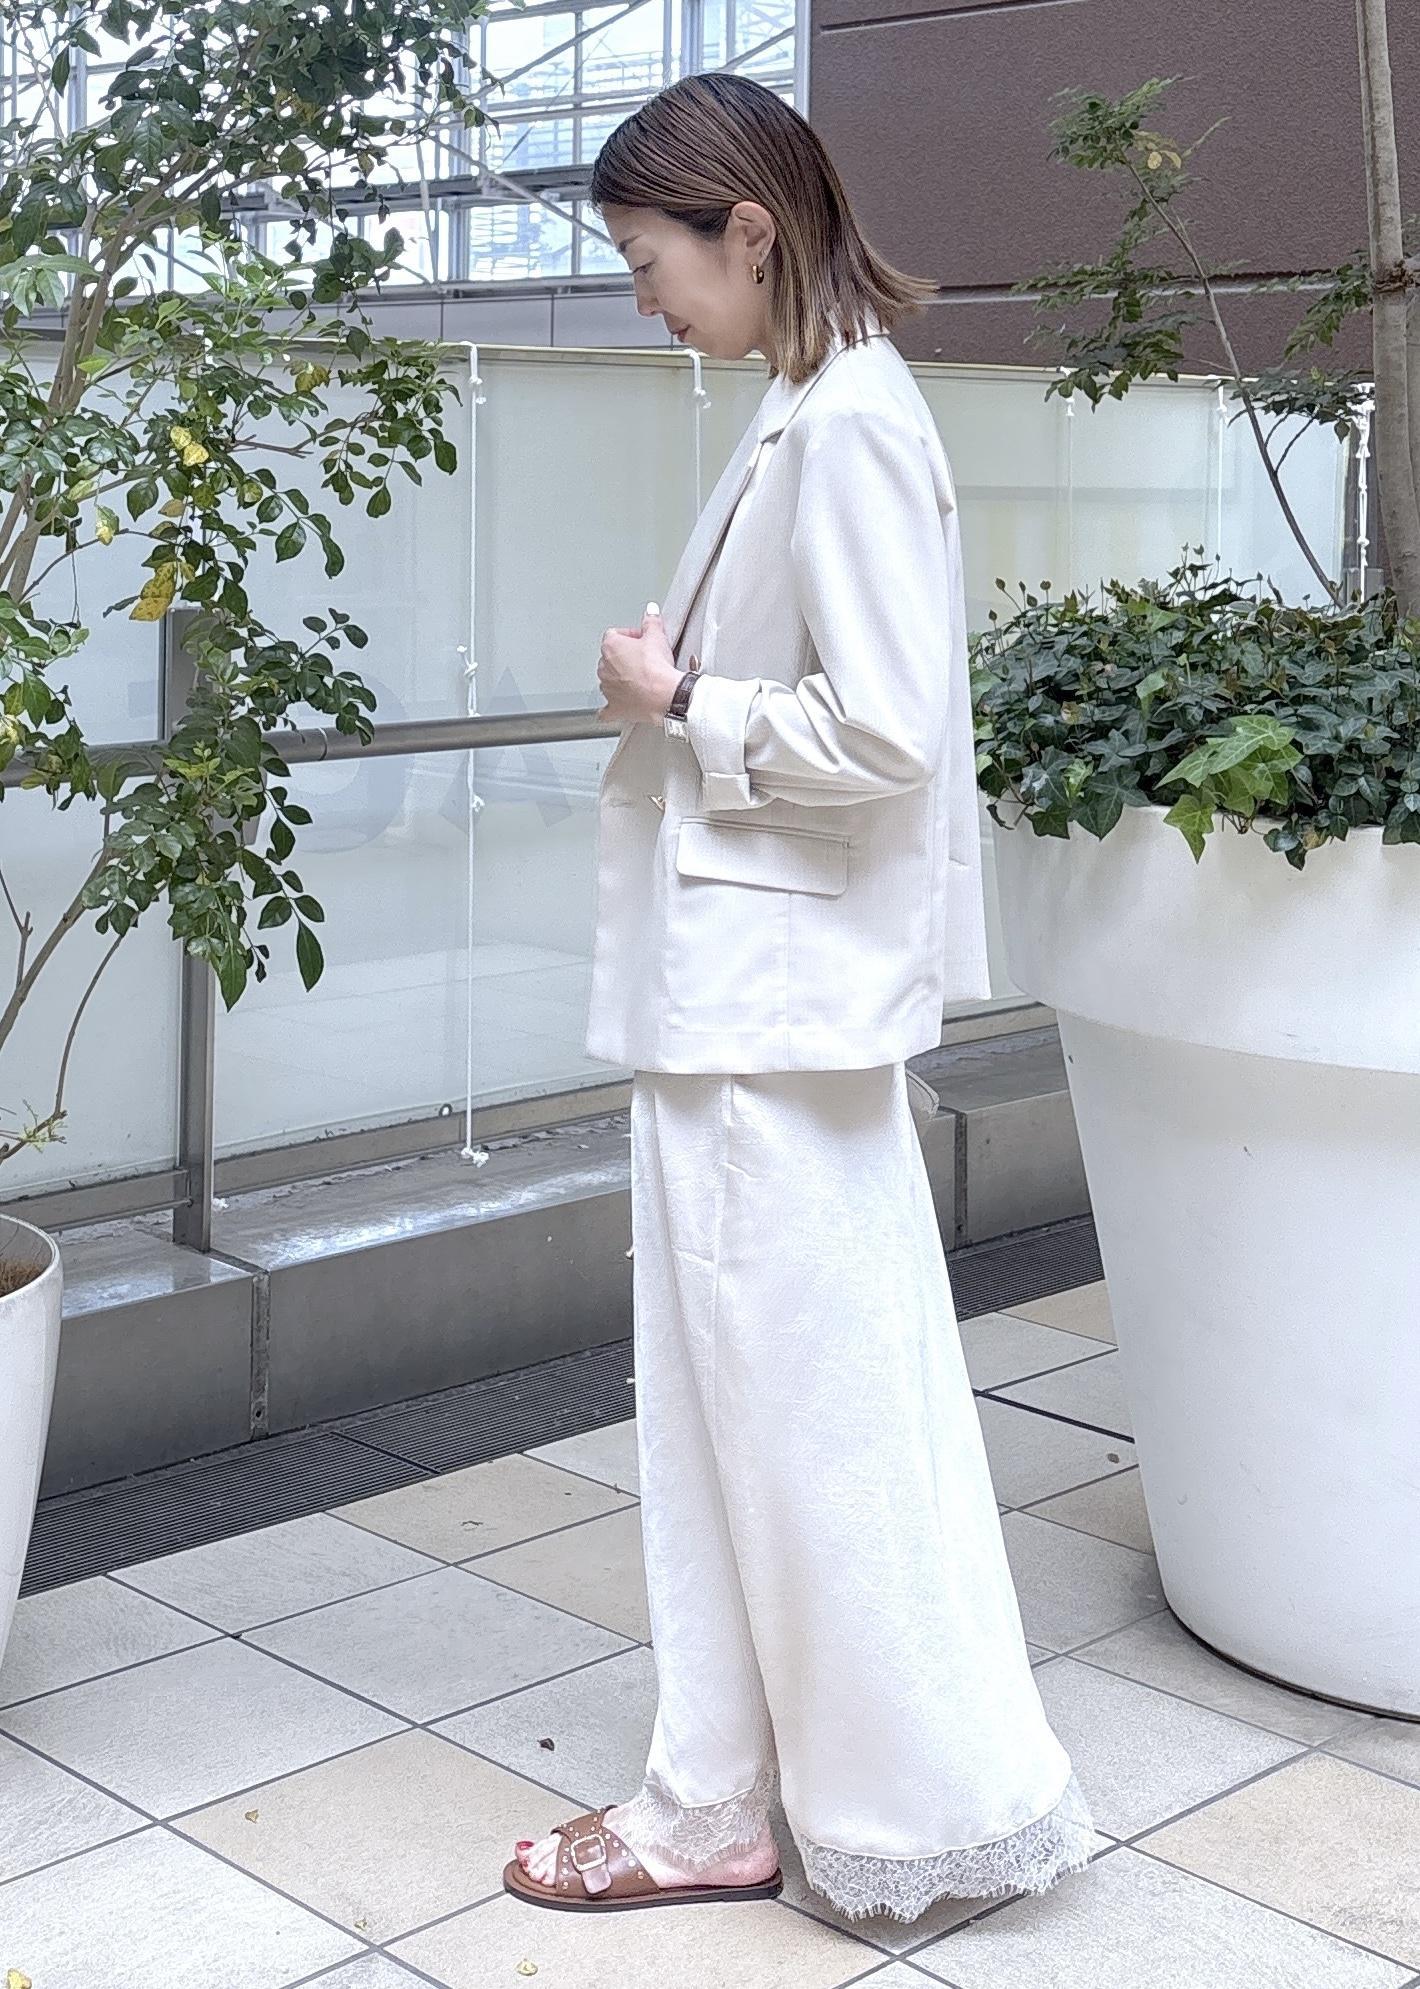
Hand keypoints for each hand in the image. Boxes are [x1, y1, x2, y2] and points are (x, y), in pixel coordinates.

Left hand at [596, 602, 682, 722]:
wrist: (665, 695)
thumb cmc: (657, 669)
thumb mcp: (657, 637)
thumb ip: (651, 622)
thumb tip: (650, 612)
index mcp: (610, 647)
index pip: (615, 634)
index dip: (630, 635)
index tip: (641, 639)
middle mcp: (604, 668)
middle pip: (611, 658)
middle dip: (626, 657)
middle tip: (644, 658)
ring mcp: (608, 688)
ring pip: (609, 680)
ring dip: (621, 679)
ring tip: (640, 678)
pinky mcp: (615, 707)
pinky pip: (608, 709)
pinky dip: (613, 707)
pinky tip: (619, 705)